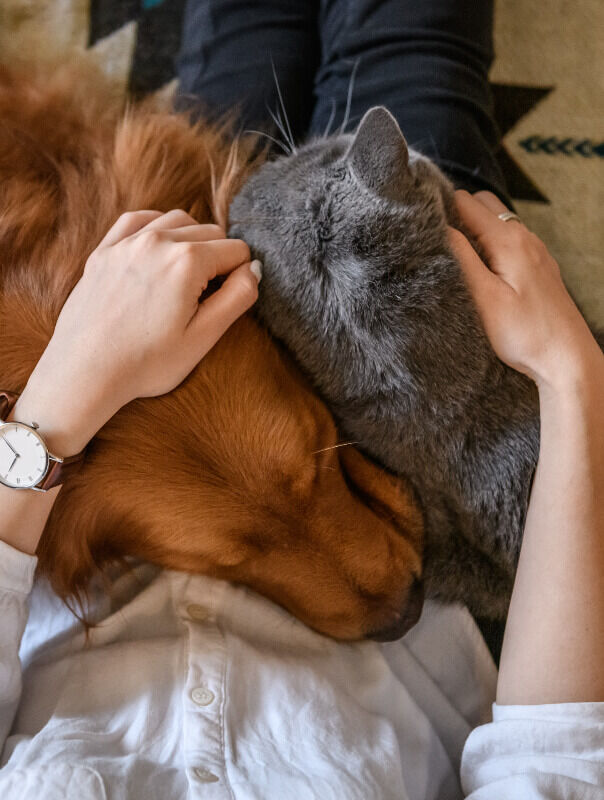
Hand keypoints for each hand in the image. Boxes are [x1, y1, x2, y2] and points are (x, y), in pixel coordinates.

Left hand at [14, 209, 260, 454]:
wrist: (85, 373)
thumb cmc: (146, 363)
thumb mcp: (204, 337)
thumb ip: (238, 297)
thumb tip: (253, 269)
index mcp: (187, 261)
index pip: (237, 250)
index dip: (240, 276)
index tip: (225, 301)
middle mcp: (158, 241)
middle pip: (210, 232)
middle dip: (218, 258)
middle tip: (207, 296)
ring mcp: (127, 243)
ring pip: (177, 220)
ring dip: (191, 240)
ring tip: (187, 277)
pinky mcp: (104, 251)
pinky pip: (140, 220)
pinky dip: (157, 228)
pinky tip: (160, 250)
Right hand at [448, 190, 600, 390]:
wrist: (566, 358)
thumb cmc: (525, 333)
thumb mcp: (484, 298)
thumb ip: (461, 258)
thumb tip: (439, 229)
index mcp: (508, 240)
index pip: (465, 201)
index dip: (439, 208)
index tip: (420, 226)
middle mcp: (524, 237)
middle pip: (482, 204)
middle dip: (456, 214)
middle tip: (435, 241)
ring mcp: (534, 250)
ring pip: (496, 222)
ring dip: (473, 230)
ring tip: (453, 257)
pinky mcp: (537, 266)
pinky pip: (509, 241)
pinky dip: (489, 245)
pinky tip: (481, 271)